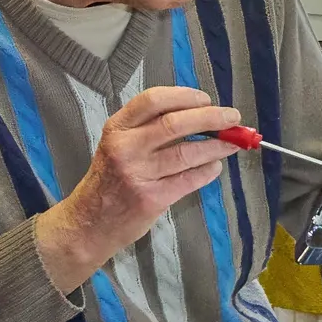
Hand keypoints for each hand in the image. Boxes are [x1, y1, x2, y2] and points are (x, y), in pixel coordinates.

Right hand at [35, 84, 242, 291]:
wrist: (88, 224)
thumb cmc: (108, 181)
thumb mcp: (117, 146)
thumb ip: (148, 129)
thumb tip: (198, 116)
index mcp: (117, 128)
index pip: (153, 100)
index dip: (185, 96)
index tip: (206, 99)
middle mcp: (125, 148)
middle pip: (175, 124)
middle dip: (211, 118)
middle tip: (232, 117)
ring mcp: (138, 174)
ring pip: (187, 153)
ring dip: (216, 146)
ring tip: (232, 143)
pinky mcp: (151, 199)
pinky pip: (189, 180)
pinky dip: (207, 171)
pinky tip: (214, 167)